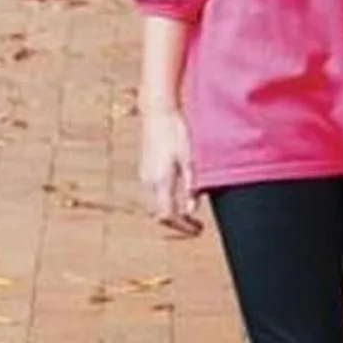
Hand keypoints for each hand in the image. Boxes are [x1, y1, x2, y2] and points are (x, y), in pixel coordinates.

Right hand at [138, 107, 201, 235]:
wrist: (157, 112)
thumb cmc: (177, 132)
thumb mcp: (189, 159)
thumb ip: (191, 186)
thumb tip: (192, 210)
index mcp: (161, 181)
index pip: (168, 216)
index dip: (183, 227)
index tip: (198, 230)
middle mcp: (149, 181)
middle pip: (159, 215)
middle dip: (177, 224)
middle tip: (195, 227)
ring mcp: (144, 176)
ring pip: (154, 206)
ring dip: (169, 214)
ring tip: (189, 216)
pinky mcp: (144, 170)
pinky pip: (152, 195)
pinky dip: (164, 203)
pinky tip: (177, 199)